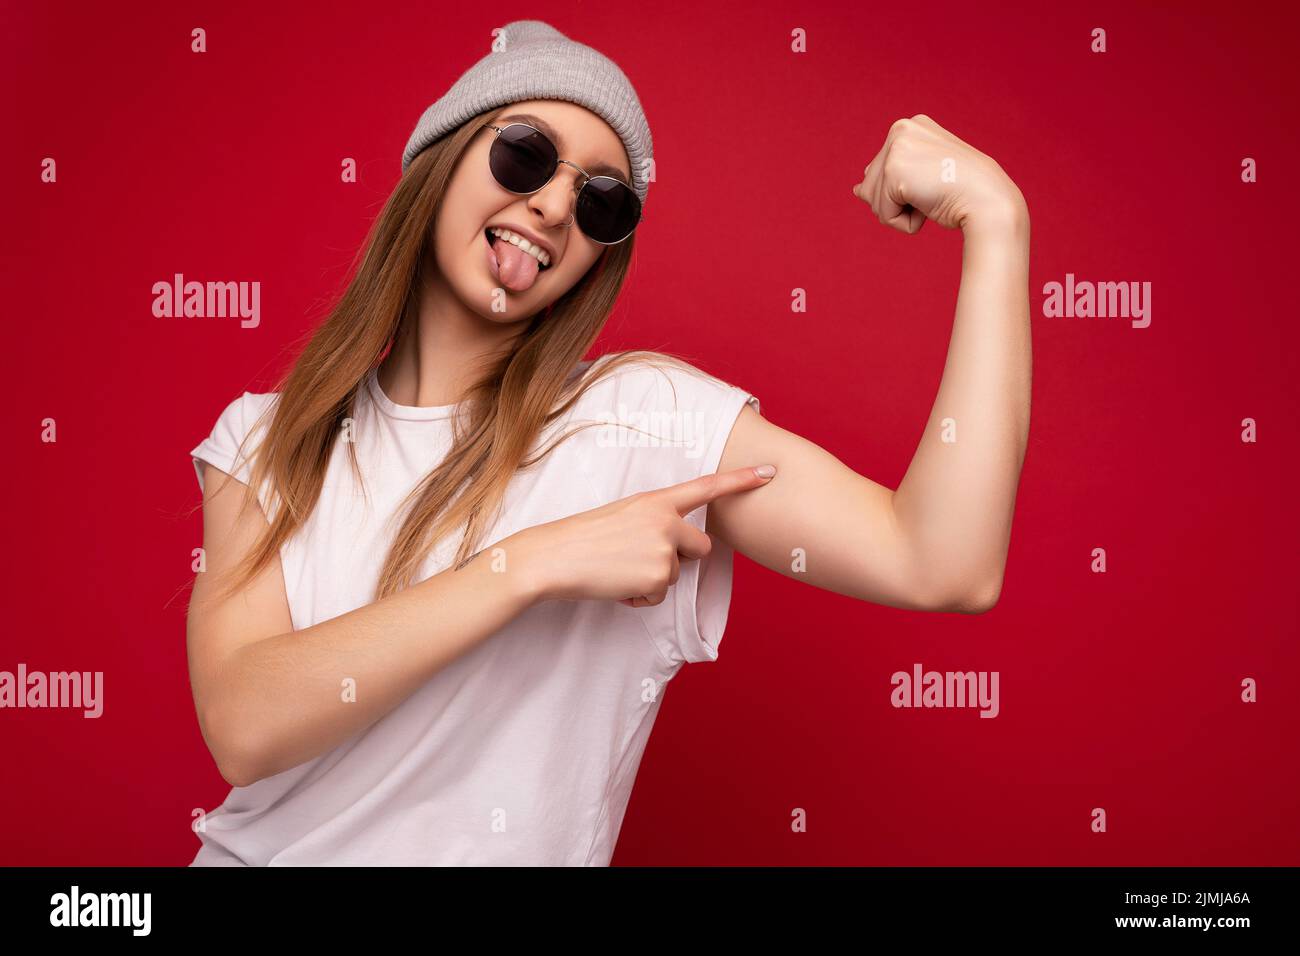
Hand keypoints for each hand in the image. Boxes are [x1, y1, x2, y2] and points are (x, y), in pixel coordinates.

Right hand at [504, 466, 776, 606]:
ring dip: (652, 580)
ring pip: (676, 575)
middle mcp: (666, 521)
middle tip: (641, 559)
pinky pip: (659, 596)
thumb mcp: (623, 515)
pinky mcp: (657, 577)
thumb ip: (654, 522)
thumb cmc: (582, 537)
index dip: (741, 480)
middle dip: (680, 560)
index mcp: (656, 500)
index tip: (770, 472)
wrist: (553, 557)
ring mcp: (664, 549)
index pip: (706, 487)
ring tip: (618, 569)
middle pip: (701, 548)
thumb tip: (672, 549)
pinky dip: (639, 597)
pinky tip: (616, 584)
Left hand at [851, 114, 1026, 234]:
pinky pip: (883, 215)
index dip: (906, 190)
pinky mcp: (894, 171)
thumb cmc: (963, 192)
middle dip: (898, 201)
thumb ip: (889, 179)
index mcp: (909, 126)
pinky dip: (904, 222)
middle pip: (871, 186)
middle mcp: (899, 129)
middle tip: (935, 191)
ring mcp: (896, 148)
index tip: (936, 181)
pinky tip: (929, 206)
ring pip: (873, 201)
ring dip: (901, 212)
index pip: (881, 172)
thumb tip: (857, 190)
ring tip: (933, 197)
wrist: (988, 200)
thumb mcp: (922, 178)